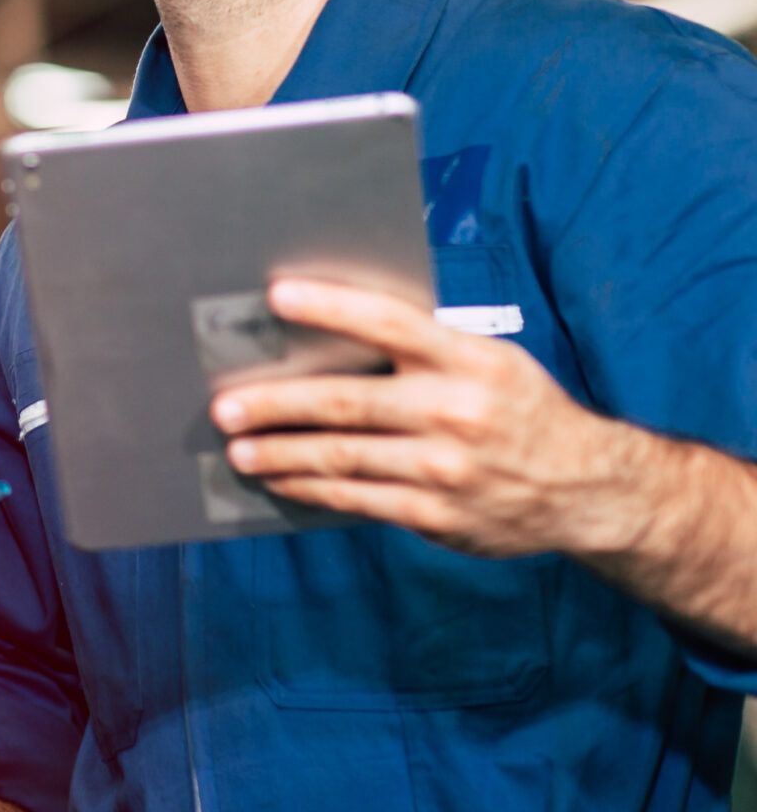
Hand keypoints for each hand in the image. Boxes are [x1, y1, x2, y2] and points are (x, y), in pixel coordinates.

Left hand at [211, 278, 648, 557]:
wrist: (587, 489)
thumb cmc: (519, 409)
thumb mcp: (491, 361)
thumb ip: (425, 349)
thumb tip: (329, 335)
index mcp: (470, 359)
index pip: (391, 324)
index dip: (332, 307)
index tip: (277, 297)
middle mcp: (457, 411)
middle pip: (349, 401)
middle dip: (278, 403)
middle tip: (224, 404)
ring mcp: (446, 468)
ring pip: (343, 457)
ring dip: (281, 452)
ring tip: (237, 447)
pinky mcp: (437, 514)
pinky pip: (357, 499)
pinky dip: (310, 488)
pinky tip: (279, 479)